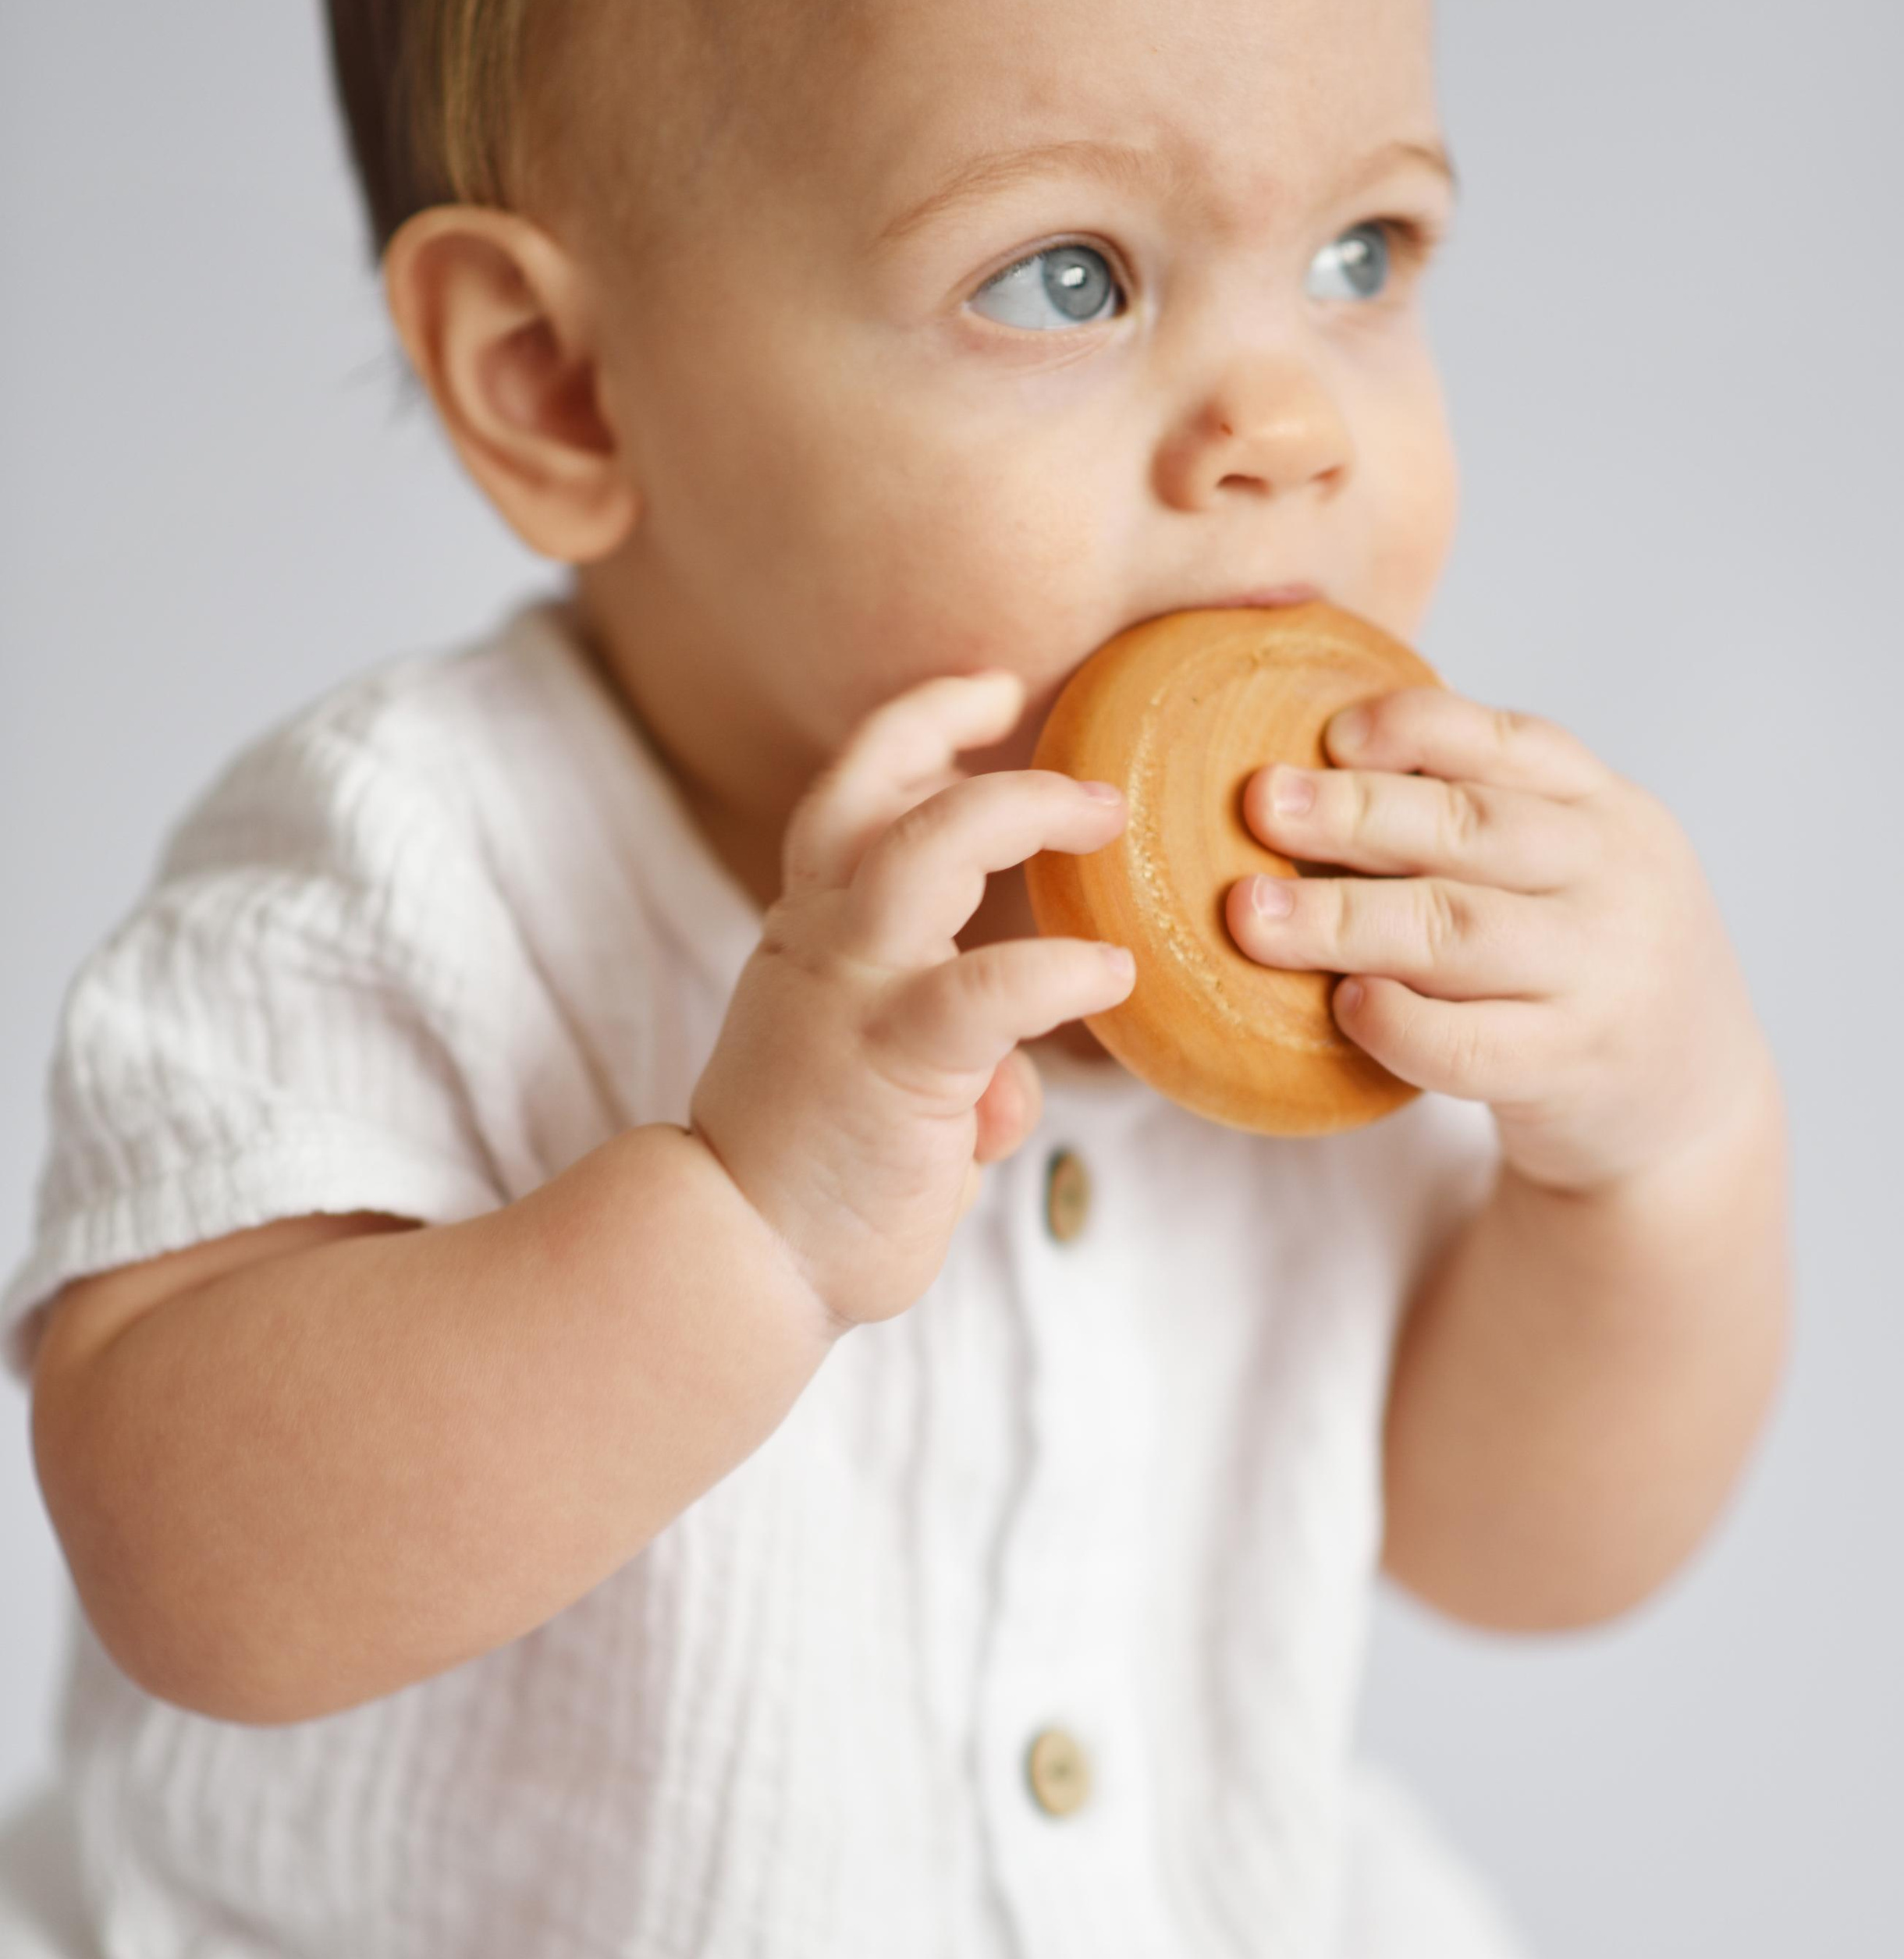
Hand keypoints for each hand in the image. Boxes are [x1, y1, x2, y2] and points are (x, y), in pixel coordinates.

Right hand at [691, 671, 1132, 1325]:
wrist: (734, 1261)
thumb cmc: (809, 1180)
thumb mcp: (879, 1093)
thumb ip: (948, 1065)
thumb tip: (1010, 1094)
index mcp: (810, 933)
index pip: (850, 795)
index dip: (917, 730)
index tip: (988, 697)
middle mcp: (820, 940)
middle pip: (874, 786)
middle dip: (960, 733)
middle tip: (1061, 747)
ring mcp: (852, 993)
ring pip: (926, 848)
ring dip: (1021, 813)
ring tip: (1103, 817)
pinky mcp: (896, 1062)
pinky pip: (989, 988)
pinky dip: (1059, 969)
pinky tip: (1114, 973)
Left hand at [1226, 686, 1773, 1196]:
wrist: (1693, 1109)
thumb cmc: (1587, 967)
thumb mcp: (1575, 869)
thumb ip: (1489, 811)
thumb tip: (1334, 749)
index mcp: (1610, 812)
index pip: (1513, 744)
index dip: (1417, 728)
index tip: (1331, 734)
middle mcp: (1617, 882)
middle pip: (1472, 830)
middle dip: (1355, 813)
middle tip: (1260, 804)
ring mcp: (1602, 978)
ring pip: (1460, 931)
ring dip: (1345, 918)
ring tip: (1252, 912)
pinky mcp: (1573, 1069)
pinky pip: (1470, 1044)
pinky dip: (1397, 1021)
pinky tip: (1342, 1003)